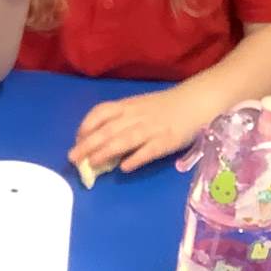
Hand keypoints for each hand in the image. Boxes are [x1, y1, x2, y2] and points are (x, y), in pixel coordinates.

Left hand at [69, 86, 218, 173]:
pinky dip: (136, 158)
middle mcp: (137, 116)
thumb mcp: (139, 107)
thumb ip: (121, 121)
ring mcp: (152, 128)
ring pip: (125, 139)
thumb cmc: (164, 107)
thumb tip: (98, 142)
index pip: (102, 112)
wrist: (197, 101)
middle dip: (88, 144)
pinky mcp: (168, 141)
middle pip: (108, 130)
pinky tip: (125, 168)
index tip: (76, 140)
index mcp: (129, 106)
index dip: (87, 126)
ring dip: (106, 152)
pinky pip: (150, 150)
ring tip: (92, 164)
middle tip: (73, 159)